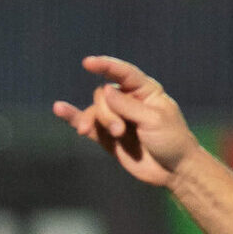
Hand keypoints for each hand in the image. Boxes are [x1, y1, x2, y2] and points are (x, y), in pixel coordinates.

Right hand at [52, 56, 196, 187]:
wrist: (173, 170)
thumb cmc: (171, 140)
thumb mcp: (153, 120)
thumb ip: (127, 106)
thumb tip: (103, 91)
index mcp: (145, 91)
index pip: (122, 73)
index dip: (105, 66)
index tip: (88, 63)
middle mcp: (128, 101)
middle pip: (103, 96)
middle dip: (107, 113)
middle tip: (119, 131)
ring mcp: (117, 119)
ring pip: (95, 111)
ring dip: (97, 122)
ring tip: (112, 136)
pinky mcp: (107, 137)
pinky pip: (87, 124)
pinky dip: (73, 117)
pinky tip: (59, 109)